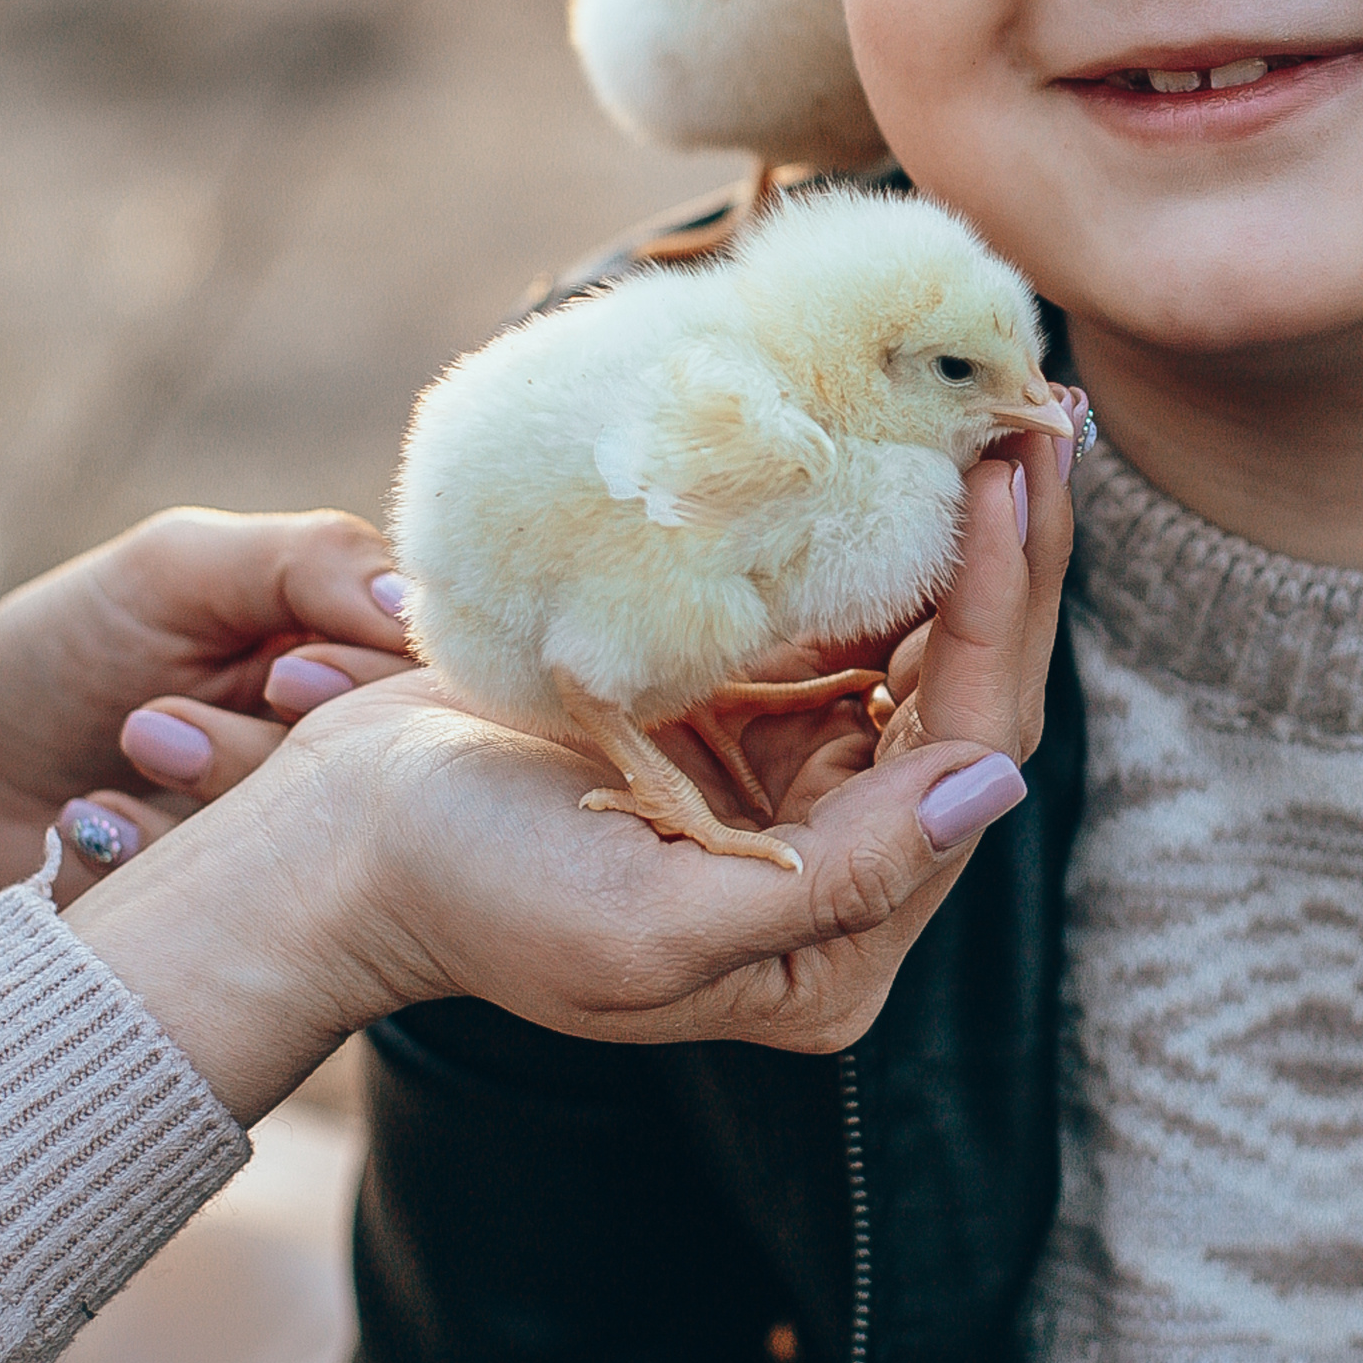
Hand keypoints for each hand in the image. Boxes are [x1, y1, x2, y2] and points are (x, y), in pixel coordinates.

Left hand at [0, 510, 414, 936]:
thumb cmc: (76, 644)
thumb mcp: (179, 567)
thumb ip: (305, 562)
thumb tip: (417, 604)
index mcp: (360, 660)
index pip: (438, 688)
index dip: (376, 689)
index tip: (286, 678)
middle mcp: (350, 760)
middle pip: (388, 779)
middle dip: (268, 754)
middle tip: (163, 722)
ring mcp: (298, 850)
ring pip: (311, 859)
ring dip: (205, 801)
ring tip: (128, 746)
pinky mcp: (242, 927)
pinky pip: (235, 925)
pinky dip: (149, 865)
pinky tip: (91, 823)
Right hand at [63, 424, 1078, 1108]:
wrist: (329, 842)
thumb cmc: (467, 889)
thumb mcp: (650, 918)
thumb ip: (838, 873)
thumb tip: (994, 789)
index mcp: (833, 951)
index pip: (965, 760)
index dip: (1000, 614)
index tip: (1007, 475)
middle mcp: (837, 873)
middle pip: (964, 694)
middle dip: (1008, 557)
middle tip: (1032, 410)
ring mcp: (793, 791)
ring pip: (919, 648)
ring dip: (957, 535)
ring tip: (995, 410)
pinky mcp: (740, 720)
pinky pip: (840, 622)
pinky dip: (875, 539)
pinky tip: (907, 452)